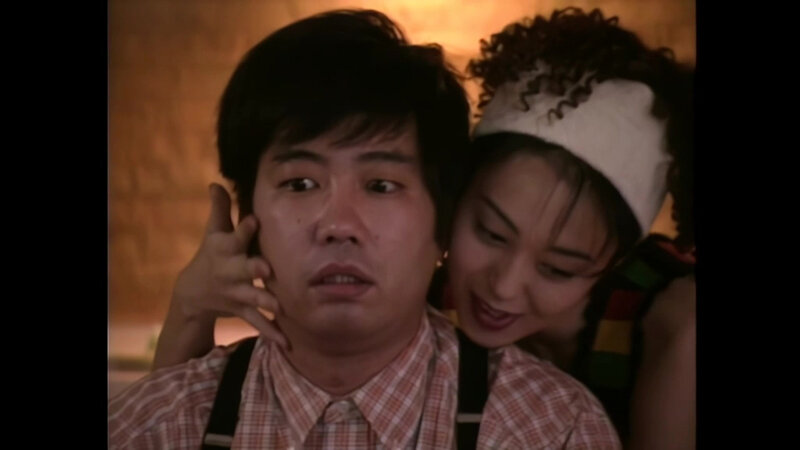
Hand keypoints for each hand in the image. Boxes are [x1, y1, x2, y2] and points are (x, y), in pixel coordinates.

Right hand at [172, 183, 287, 347]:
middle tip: (267, 269)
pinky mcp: (242, 310)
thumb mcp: (213, 232)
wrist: (193, 293)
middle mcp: (230, 271)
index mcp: (225, 249)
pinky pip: (258, 322)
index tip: (254, 219)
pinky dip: (271, 332)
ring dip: (265, 302)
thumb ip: (220, 209)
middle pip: (243, 269)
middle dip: (253, 269)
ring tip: (280, 307)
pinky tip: (287, 342)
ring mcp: (236, 293)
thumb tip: (215, 182)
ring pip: (252, 297)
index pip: (235, 236)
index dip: (244, 229)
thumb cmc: (211, 254)